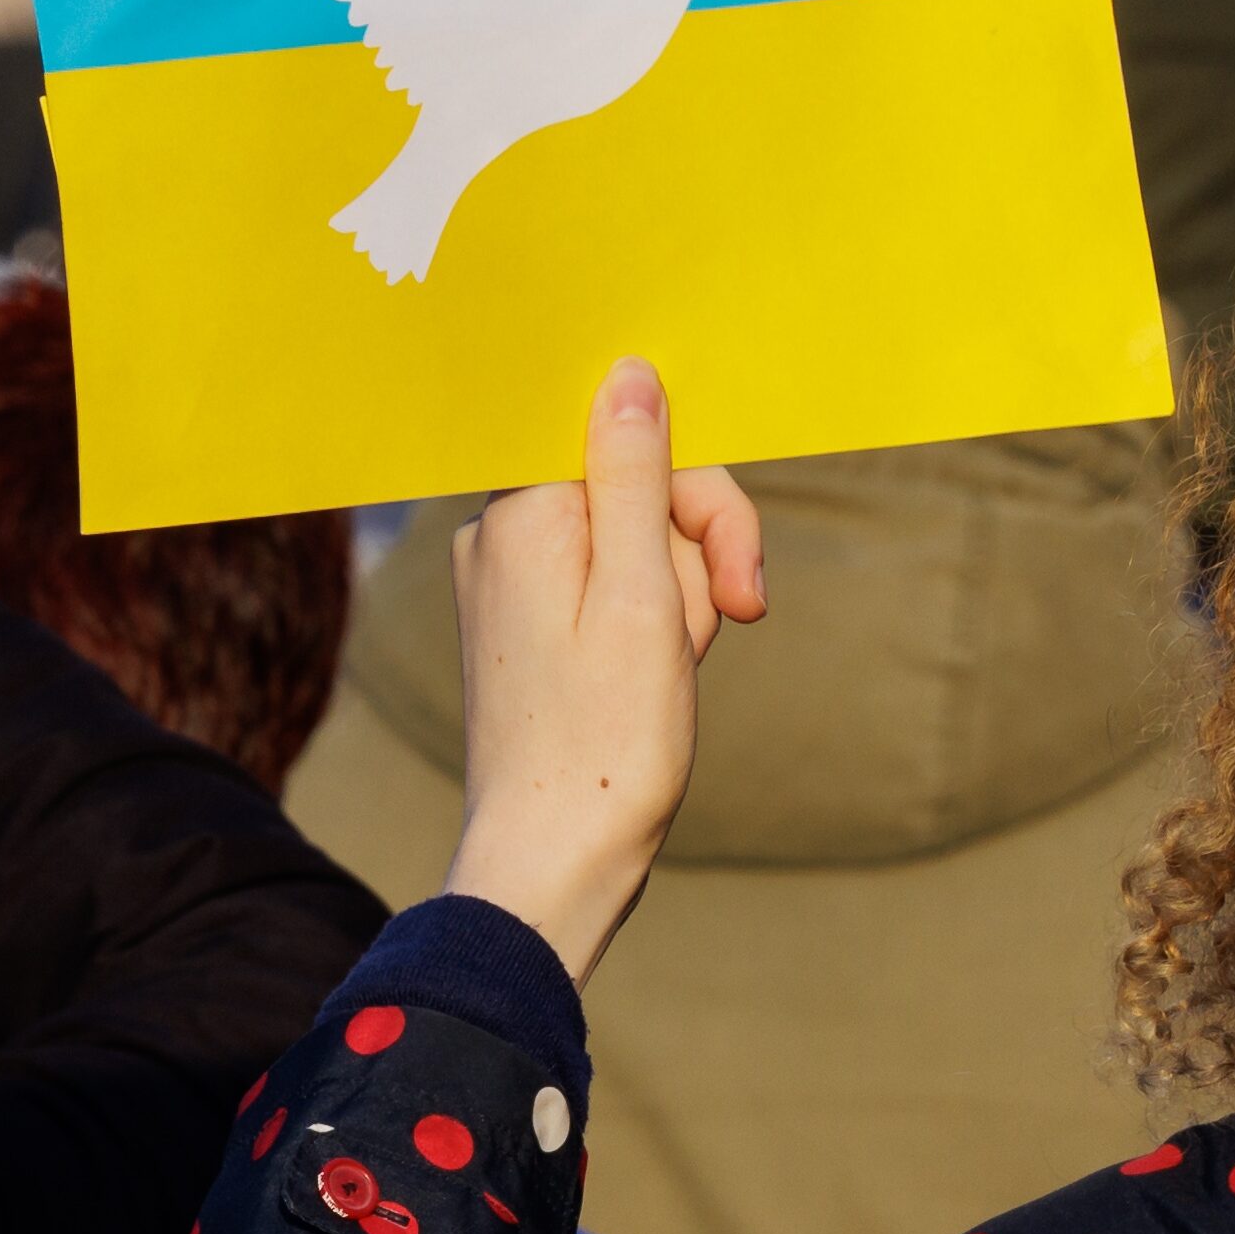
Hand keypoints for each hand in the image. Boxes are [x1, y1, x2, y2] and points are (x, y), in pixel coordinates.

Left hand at [446, 359, 771, 975]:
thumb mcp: (645, 593)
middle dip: (696, 552)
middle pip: (637, 487)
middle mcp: (498, 534)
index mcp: (522, 514)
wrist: (554, 861)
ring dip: (677, 596)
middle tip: (729, 624)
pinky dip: (647, 622)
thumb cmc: (606, 740)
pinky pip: (606, 586)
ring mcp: (506, 580)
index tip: (736, 569)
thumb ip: (637, 475)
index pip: (630, 439)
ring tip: (671, 668)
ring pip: (634, 541)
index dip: (700, 495)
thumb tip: (627, 372)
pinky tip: (650, 676)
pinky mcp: (522, 623)